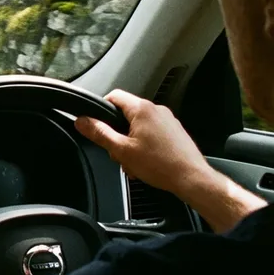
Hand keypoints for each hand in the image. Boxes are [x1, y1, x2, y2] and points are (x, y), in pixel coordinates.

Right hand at [75, 89, 211, 195]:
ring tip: (134, 161)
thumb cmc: (160, 165)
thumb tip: (82, 121)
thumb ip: (99, 133)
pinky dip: (145, 144)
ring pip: (139, 125)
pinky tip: (146, 162)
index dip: (101, 109)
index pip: (114, 96)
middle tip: (119, 152)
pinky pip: (152, 132)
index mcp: (142, 109)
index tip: (97, 125)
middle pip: (126, 114)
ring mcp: (168, 120)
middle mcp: (157, 110)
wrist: (192, 178)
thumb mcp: (121, 150)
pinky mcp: (175, 132)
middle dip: (118, 133)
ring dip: (131, 142)